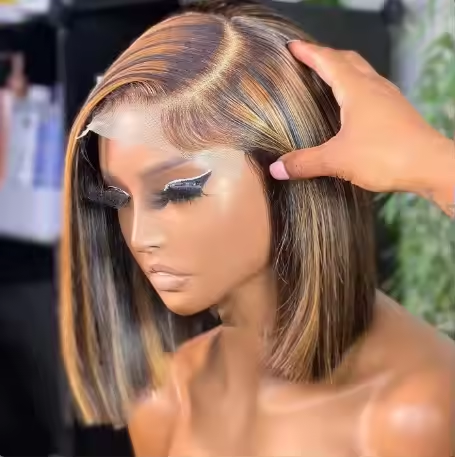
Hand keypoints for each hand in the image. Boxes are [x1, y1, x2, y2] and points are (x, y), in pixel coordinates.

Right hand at [269, 42, 453, 200]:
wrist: (431, 165)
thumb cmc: (384, 155)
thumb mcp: (337, 160)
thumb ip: (305, 163)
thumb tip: (276, 169)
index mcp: (356, 89)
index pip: (328, 61)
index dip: (309, 52)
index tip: (292, 46)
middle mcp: (374, 87)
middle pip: (348, 60)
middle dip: (326, 56)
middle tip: (308, 59)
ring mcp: (389, 98)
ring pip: (363, 73)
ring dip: (344, 70)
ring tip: (328, 78)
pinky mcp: (398, 112)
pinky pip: (373, 90)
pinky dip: (357, 88)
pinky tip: (353, 107)